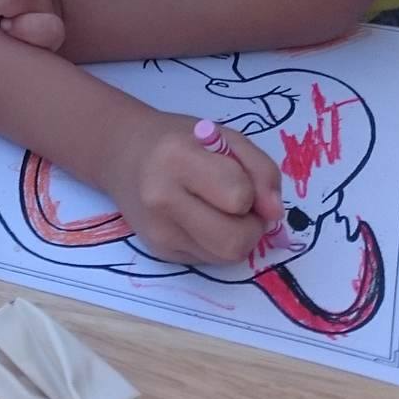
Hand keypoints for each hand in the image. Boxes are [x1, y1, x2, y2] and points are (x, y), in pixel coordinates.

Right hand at [102, 108, 286, 265]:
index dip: (250, 190)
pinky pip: (210, 260)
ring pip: (226, 256)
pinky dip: (217, 242)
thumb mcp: (225, 138)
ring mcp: (158, 231)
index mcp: (177, 158)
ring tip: (222, 211)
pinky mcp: (160, 252)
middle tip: (240, 204)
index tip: (237, 176)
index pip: (239, 196)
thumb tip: (275, 214)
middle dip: (251, 226)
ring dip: (237, 237)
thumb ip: (261, 170)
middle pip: (235, 241)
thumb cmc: (180, 140)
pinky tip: (201, 219)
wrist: (123, 154)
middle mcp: (161, 199)